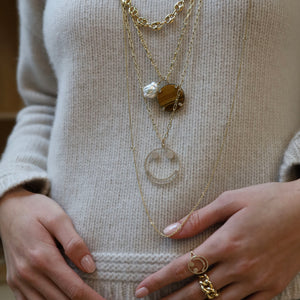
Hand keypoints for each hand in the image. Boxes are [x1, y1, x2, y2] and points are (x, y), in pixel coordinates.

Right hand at [0, 188, 104, 299]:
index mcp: (42, 257)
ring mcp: (19, 280)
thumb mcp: (58, 218)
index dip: (91, 298)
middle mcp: (28, 273)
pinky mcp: (15, 281)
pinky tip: (62, 299)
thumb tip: (90, 266)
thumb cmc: (36, 210)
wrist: (9, 209)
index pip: (72, 288)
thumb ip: (74, 242)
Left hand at [135, 180, 299, 299]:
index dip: (160, 279)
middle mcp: (238, 265)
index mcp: (226, 242)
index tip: (142, 288)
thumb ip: (199, 217)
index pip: (185, 266)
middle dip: (171, 298)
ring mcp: (256, 280)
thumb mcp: (230, 200)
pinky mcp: (272, 287)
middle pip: (197, 289)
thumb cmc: (266, 200)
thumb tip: (170, 230)